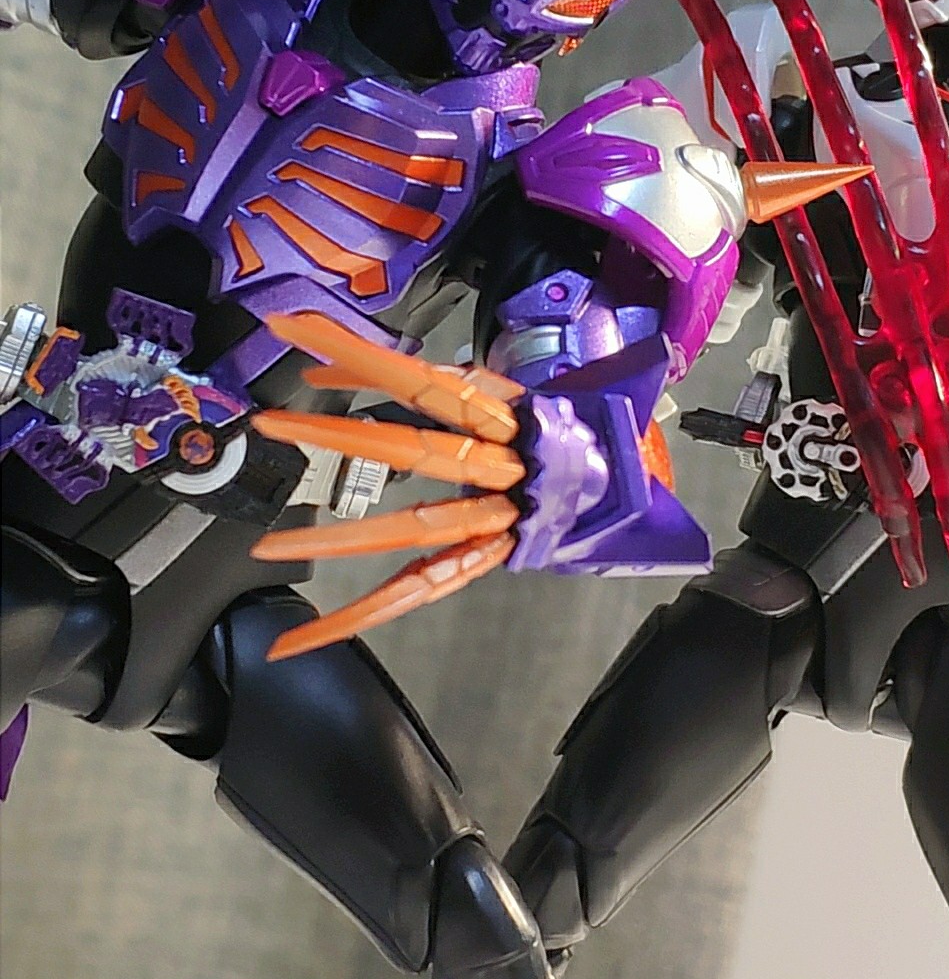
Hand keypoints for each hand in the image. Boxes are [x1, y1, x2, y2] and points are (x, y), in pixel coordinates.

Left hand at [249, 312, 606, 658]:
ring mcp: (501, 523)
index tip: (306, 340)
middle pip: (418, 449)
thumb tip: (353, 366)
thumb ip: (459, 376)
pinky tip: (306, 639)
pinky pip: (423, 591)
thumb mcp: (537, 388)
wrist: (648, 497)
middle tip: (271, 427)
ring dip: (340, 537)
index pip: (432, 379)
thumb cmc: (589, 437)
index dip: (369, 359)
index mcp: (517, 418)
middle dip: (342, 437)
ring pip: (415, 528)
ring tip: (272, 551)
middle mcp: (510, 470)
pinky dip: (361, 616)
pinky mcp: (492, 565)